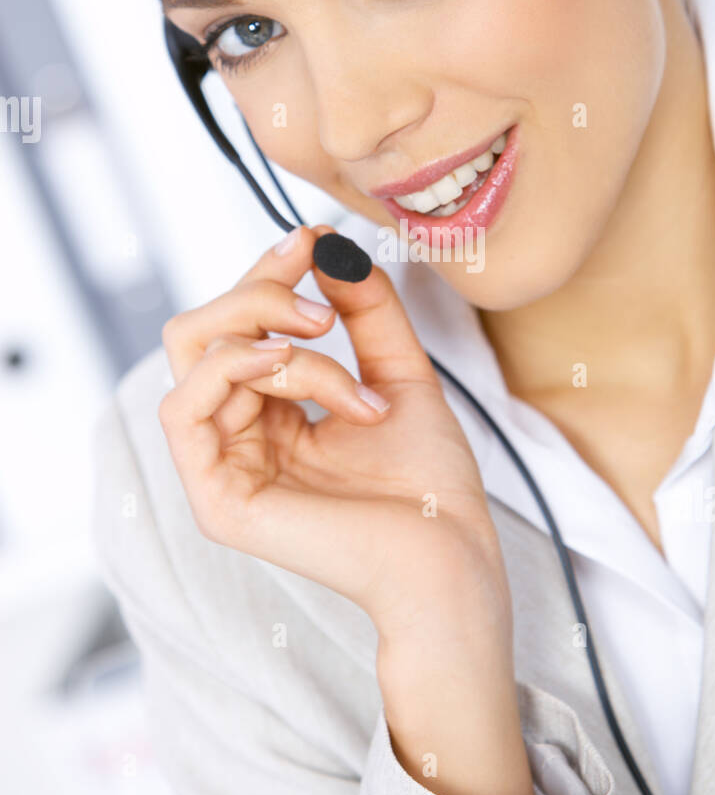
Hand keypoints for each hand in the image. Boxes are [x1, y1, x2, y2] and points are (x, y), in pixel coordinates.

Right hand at [158, 224, 512, 651]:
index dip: (264, 274)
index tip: (312, 241)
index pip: (236, 327)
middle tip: (317, 303)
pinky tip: (294, 364)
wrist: (450, 552)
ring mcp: (219, 471)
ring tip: (339, 358)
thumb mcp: (397, 373)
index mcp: (270, 415)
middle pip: (197, 332)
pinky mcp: (215, 499)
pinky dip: (239, 364)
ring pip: (200, 357)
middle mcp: (236, 438)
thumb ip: (363, 311)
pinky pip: (184, 406)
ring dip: (276, 340)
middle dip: (256, 293)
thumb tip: (327, 245)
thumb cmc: (429, 482)